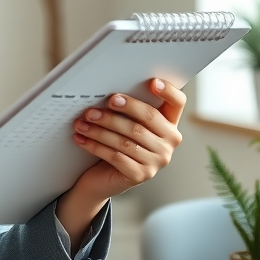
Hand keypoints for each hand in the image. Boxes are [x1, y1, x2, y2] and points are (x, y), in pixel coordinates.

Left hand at [68, 78, 184, 200]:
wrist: (103, 178)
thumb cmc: (116, 143)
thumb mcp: (125, 123)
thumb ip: (126, 109)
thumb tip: (110, 94)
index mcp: (169, 124)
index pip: (177, 103)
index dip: (168, 91)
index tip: (152, 82)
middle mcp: (169, 142)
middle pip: (148, 118)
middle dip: (122, 108)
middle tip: (100, 104)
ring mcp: (157, 161)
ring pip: (127, 138)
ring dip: (100, 128)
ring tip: (82, 122)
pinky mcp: (140, 175)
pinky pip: (116, 155)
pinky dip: (95, 145)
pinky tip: (81, 138)